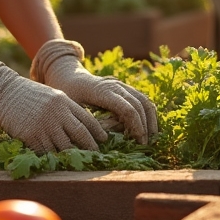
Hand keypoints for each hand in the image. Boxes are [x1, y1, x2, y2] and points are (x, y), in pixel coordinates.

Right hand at [0, 52, 105, 152]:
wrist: (1, 91)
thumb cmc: (25, 93)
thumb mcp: (50, 95)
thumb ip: (64, 108)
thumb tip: (77, 124)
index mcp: (64, 101)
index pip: (87, 119)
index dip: (97, 132)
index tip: (104, 140)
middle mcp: (58, 113)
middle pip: (81, 135)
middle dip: (90, 147)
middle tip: (96, 156)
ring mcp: (45, 125)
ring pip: (65, 148)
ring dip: (72, 157)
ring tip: (78, 162)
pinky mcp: (32, 136)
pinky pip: (46, 152)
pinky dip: (52, 158)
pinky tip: (56, 162)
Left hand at [31, 39, 157, 142]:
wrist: (68, 75)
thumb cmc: (67, 94)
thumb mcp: (72, 109)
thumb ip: (87, 123)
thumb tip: (103, 142)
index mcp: (103, 91)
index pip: (128, 109)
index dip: (136, 126)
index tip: (139, 142)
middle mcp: (115, 86)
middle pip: (139, 104)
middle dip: (145, 125)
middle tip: (146, 143)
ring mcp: (121, 85)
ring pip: (144, 100)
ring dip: (151, 119)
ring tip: (151, 137)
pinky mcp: (124, 87)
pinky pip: (141, 98)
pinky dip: (147, 113)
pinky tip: (146, 127)